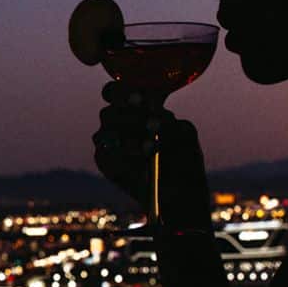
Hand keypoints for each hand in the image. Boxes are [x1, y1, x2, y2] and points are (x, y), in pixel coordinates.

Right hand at [92, 83, 212, 227]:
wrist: (180, 194)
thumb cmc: (184, 160)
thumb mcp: (184, 134)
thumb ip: (167, 121)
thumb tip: (153, 120)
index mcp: (135, 109)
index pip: (114, 92)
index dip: (120, 91)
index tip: (139, 97)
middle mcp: (118, 125)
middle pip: (108, 112)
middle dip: (131, 118)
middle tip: (153, 126)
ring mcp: (109, 144)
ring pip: (103, 133)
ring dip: (129, 140)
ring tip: (153, 148)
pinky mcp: (106, 165)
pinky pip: (105, 156)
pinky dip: (126, 157)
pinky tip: (145, 161)